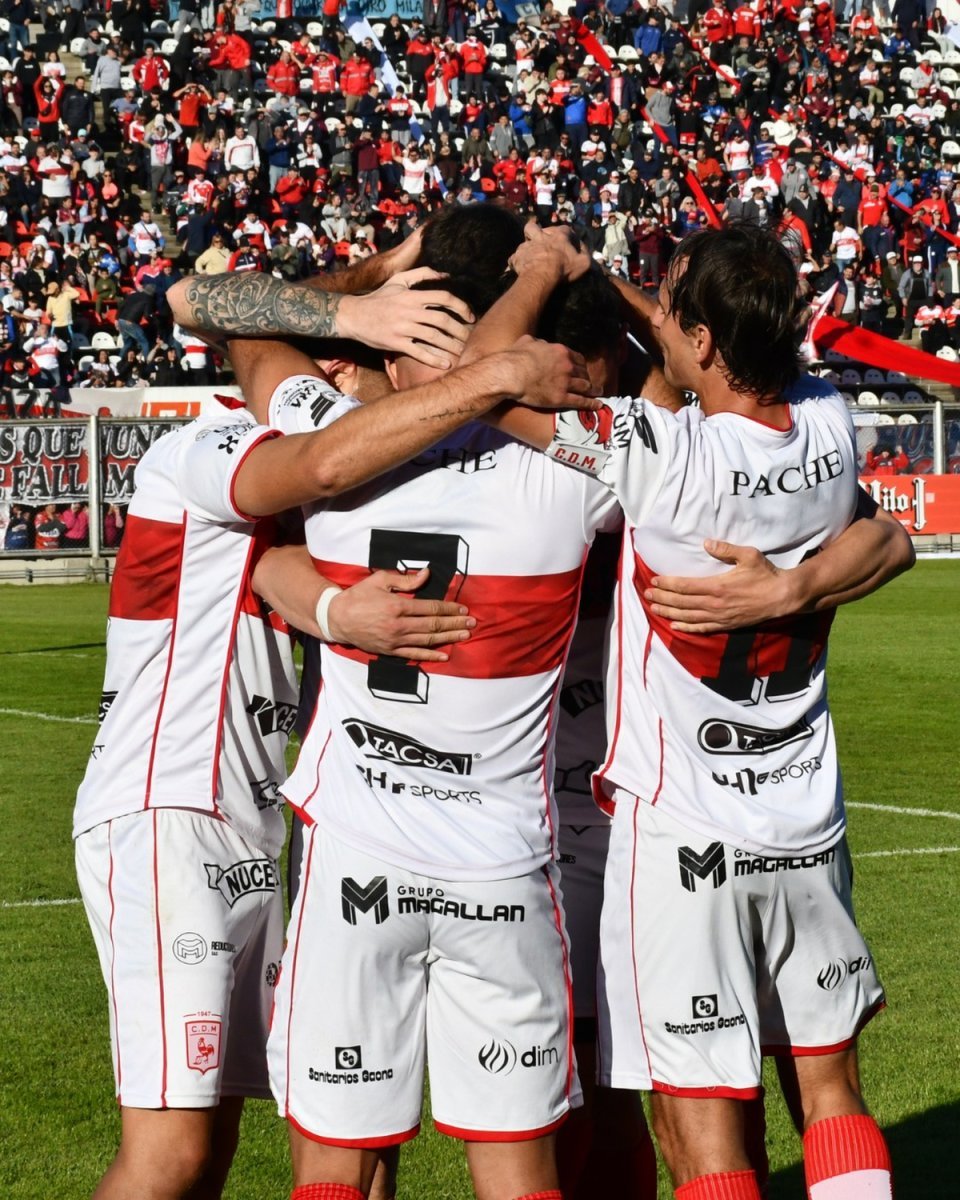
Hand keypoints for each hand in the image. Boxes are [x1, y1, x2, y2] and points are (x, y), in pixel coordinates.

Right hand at [327, 567, 475, 660]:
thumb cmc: (359, 596)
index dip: (450, 608)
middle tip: (473, 623)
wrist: (337, 618)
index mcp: (398, 605)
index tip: (463, 608)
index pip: (431, 608)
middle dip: (455, 623)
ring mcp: (395, 640)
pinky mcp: (390, 651)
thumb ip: (405, 580)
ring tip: (465, 635)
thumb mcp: (380, 580)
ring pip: (428, 640)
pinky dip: (431, 655)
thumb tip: (427, 575)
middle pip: (434, 625)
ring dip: (449, 638)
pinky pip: (414, 654)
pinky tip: (445, 655)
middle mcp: (399, 625)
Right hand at [342, 267, 474, 369]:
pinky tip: (445, 365)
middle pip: (442, 320)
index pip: (443, 297)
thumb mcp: (398, 280)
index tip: (470, 316)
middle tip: (470, 337)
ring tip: (462, 352)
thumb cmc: (379, 298)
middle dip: (460, 330)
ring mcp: (402, 328)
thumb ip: (422, 274)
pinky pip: (418, 353)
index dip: (460, 306)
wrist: (354, 315)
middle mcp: (409, 311)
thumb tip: (445, 275)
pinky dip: (433, 360)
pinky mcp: (396, 343)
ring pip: (433, 337)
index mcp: (412, 295)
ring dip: (451, 346)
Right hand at [507, 334, 599, 410]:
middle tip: (591, 382)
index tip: (582, 369)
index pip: (578, 358)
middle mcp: (567, 366)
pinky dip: (591, 403)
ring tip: (598, 392)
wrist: (510, 374)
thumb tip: (539, 343)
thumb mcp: (527, 342)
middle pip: (583, 372)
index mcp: (560, 351)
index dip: (581, 365)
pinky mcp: (561, 398)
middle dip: (588, 377)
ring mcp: (565, 382)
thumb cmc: (515, 357)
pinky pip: (580, 401)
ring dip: (593, 390)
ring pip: (585, 386)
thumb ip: (538, 342)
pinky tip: (598, 405)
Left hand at [509, 222, 590, 281]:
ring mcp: (526, 246)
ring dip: (525, 248)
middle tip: (538, 241)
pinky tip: (518, 266)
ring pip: (523, 242)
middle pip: (534, 227)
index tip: (568, 242)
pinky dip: (516, 261)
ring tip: (528, 255)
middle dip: (535, 231)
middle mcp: (540, 236)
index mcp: (558, 235)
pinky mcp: (517, 257)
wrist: (542, 275)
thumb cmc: (563, 267)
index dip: (567, 235)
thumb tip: (584, 250)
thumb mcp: (584, 262)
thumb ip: (585, 254)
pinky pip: (514, 258)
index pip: (565, 229)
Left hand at [643, 540, 790, 632]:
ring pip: (688, 616)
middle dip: (662, 597)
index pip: (684, 586)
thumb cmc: (766, 575)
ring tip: (654, 607)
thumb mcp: (748, 556)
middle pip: (681, 602)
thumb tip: (706, 542)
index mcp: (717, 586)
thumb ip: (726, 549)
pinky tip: (675, 625)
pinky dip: (686, 627)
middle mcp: (714, 604)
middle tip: (647, 594)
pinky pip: (702, 628)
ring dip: (669, 612)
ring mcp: (720, 616)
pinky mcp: (726, 624)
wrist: (783, 597)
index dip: (667, 583)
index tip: (655, 580)